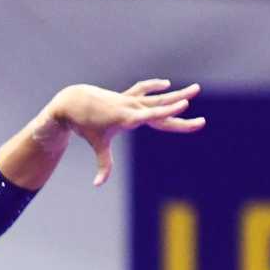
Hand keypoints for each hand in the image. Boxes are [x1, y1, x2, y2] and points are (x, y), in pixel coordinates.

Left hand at [51, 80, 206, 185]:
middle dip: (179, 101)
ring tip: (196, 89)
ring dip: (176, 93)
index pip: (153, 115)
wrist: (73, 103)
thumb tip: (97, 184)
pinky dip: (153, 87)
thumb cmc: (86, 126)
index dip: (168, 110)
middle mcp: (132, 107)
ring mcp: (130, 100)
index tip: (184, 105)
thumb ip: (103, 165)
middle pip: (160, 105)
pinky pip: (143, 90)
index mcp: (128, 118)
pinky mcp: (126, 97)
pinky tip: (165, 85)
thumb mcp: (97, 145)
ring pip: (157, 96)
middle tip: (195, 97)